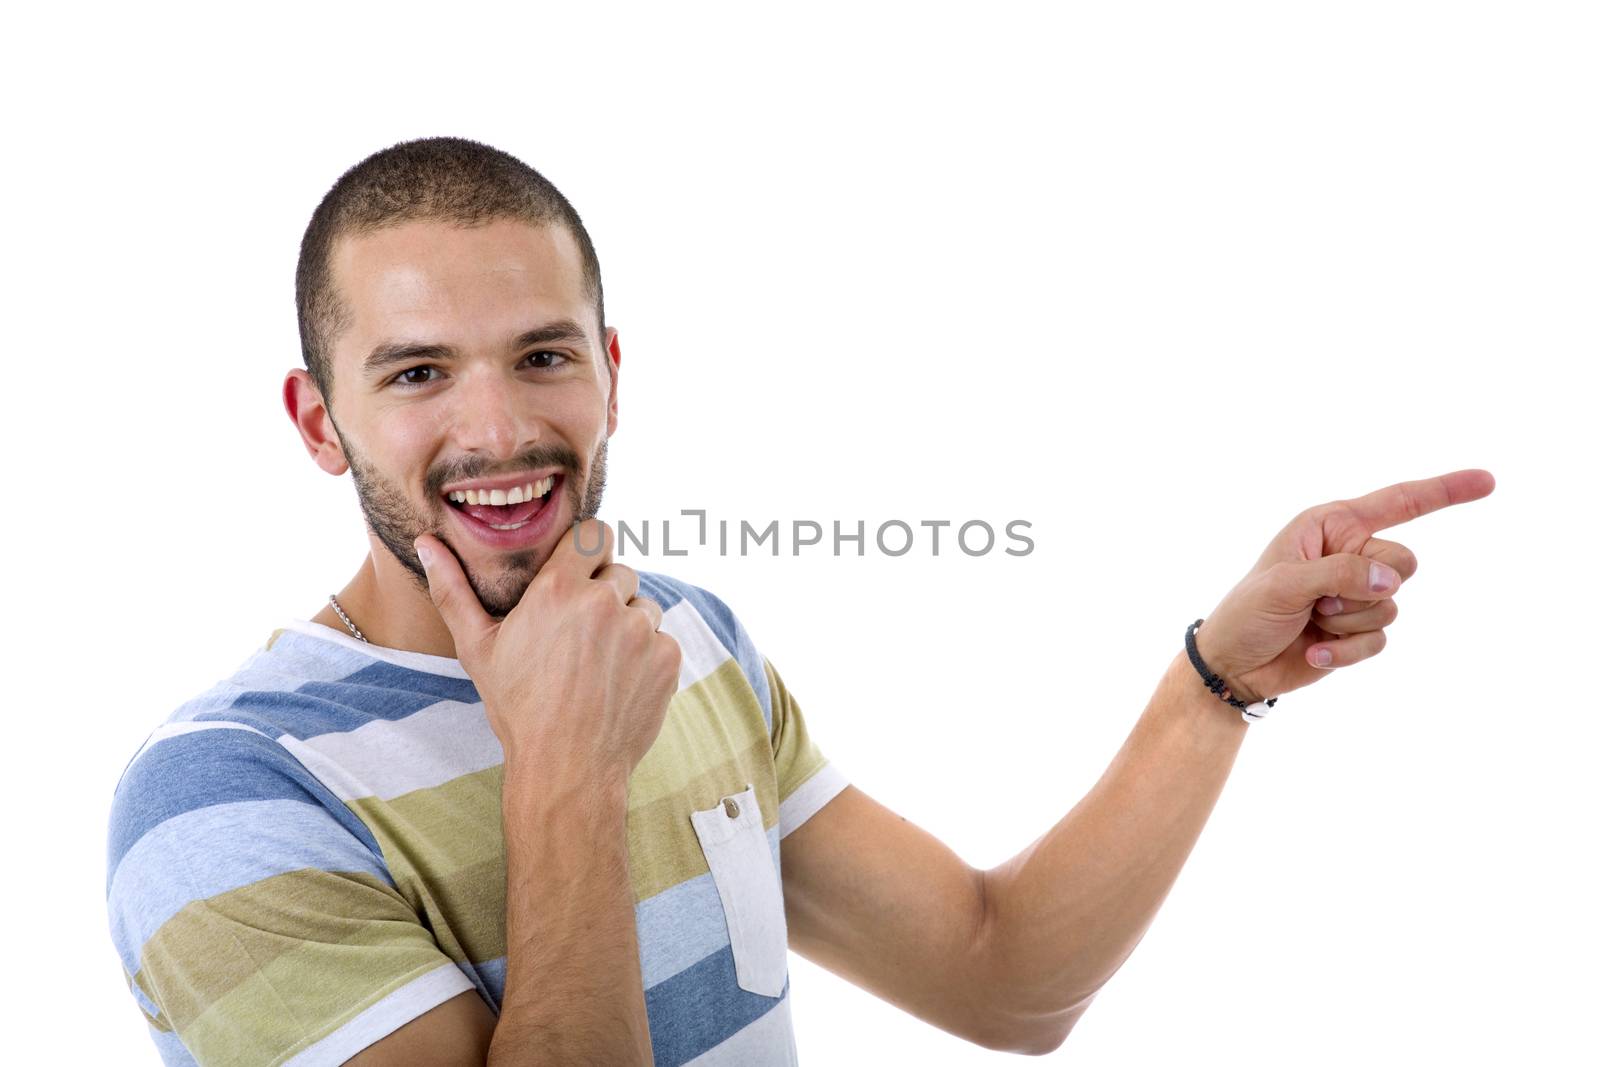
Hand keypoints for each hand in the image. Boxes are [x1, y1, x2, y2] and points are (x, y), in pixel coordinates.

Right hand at [413, 518, 682, 781]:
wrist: (567, 770)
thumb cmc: (517, 708)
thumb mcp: (477, 649)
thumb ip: (452, 590)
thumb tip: (424, 543)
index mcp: (559, 588)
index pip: (595, 533)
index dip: (588, 552)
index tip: (578, 574)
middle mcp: (605, 600)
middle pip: (620, 570)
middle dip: (605, 593)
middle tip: (580, 635)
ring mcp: (642, 629)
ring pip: (644, 605)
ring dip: (628, 624)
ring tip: (598, 664)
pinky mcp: (668, 657)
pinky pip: (662, 638)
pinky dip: (647, 656)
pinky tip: (619, 683)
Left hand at [1194, 469, 1494, 704]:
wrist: (1232, 665)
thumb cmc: (1246, 613)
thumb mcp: (1284, 584)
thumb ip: (1341, 573)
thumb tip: (1393, 580)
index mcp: (1331, 526)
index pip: (1398, 503)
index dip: (1444, 491)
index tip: (1488, 481)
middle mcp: (1350, 554)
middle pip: (1405, 563)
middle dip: (1362, 587)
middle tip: (1316, 599)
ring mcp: (1357, 593)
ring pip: (1392, 605)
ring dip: (1346, 621)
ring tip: (1308, 621)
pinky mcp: (1359, 630)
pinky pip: (1380, 640)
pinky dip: (1345, 650)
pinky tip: (1313, 651)